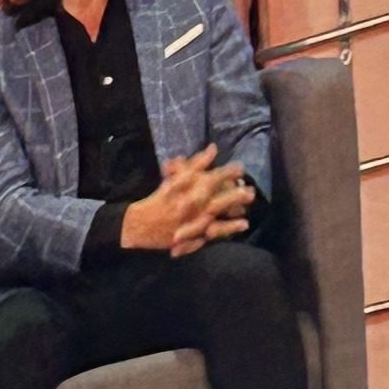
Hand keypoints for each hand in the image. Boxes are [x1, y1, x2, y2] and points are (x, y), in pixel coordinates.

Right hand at [121, 145, 252, 257]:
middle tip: (250, 191)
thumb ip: (194, 164)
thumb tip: (213, 149)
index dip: (226, 173)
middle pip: (214, 201)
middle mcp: (189, 207)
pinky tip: (241, 226)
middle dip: (233, 196)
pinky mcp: (191, 239)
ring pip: (213, 220)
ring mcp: (191, 224)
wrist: (138, 226)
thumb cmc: (158, 201)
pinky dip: (224, 231)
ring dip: (231, 217)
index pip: (208, 179)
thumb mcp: (173, 180)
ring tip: (246, 216)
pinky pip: (209, 236)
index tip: (240, 167)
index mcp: (184, 191)